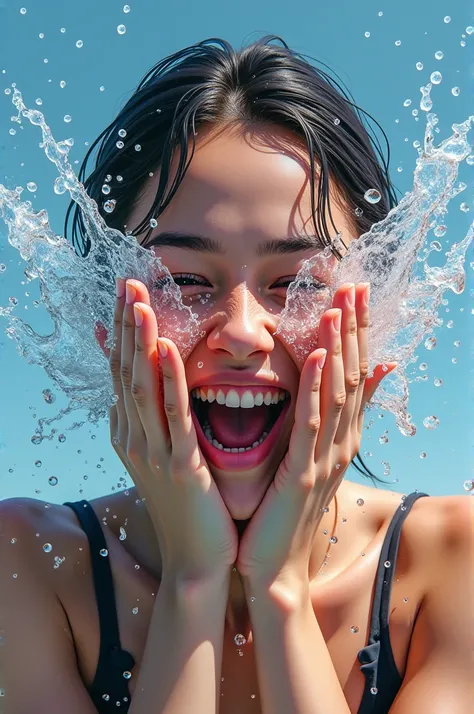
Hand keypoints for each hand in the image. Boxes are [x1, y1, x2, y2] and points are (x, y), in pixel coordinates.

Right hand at [95, 278, 237, 585]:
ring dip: (140, 342)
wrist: (197, 562)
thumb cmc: (188, 507)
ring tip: (139, 303)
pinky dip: (168, 381)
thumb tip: (152, 385)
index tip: (127, 294)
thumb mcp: (165, 456)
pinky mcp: (179, 467)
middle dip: (126, 325)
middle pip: (126, 371)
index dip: (123, 331)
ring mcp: (153, 453)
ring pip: (142, 387)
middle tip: (127, 283)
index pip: (123, 371)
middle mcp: (134, 438)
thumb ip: (158, 419)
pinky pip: (173, 417)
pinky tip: (167, 350)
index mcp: (131, 433)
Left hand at [236, 282, 396, 597]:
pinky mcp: (302, 475)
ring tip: (338, 308)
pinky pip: (309, 424)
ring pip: (336, 393)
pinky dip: (314, 388)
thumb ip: (325, 423)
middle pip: (353, 376)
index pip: (355, 375)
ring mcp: (325, 460)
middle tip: (355, 288)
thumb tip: (338, 389)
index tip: (355, 295)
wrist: (274, 569)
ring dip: (338, 347)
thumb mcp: (312, 462)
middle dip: (353, 331)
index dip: (357, 334)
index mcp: (340, 439)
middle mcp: (341, 444)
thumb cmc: (286, 513)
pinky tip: (314, 357)